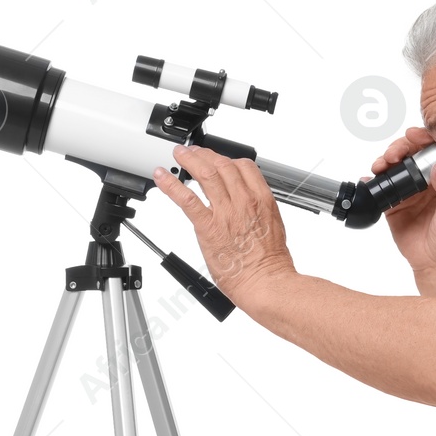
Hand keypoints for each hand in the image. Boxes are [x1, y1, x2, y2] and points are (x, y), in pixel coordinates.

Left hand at [152, 145, 295, 310]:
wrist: (265, 282)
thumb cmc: (270, 262)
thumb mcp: (273, 227)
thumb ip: (258, 212)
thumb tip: (247, 207)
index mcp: (262, 200)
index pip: (245, 166)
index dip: (227, 158)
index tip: (217, 159)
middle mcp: (244, 201)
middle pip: (223, 165)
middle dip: (205, 154)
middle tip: (194, 153)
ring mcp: (226, 212)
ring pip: (205, 174)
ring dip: (189, 160)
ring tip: (179, 156)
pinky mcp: (208, 226)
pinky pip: (186, 199)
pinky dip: (171, 185)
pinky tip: (161, 177)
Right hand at [369, 127, 435, 276]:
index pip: (434, 148)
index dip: (424, 137)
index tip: (415, 135)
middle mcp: (426, 179)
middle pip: (411, 152)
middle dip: (401, 147)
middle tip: (395, 154)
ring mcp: (408, 190)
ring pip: (394, 167)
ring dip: (385, 161)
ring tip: (382, 165)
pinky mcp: (393, 204)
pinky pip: (380, 188)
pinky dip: (372, 181)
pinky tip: (370, 179)